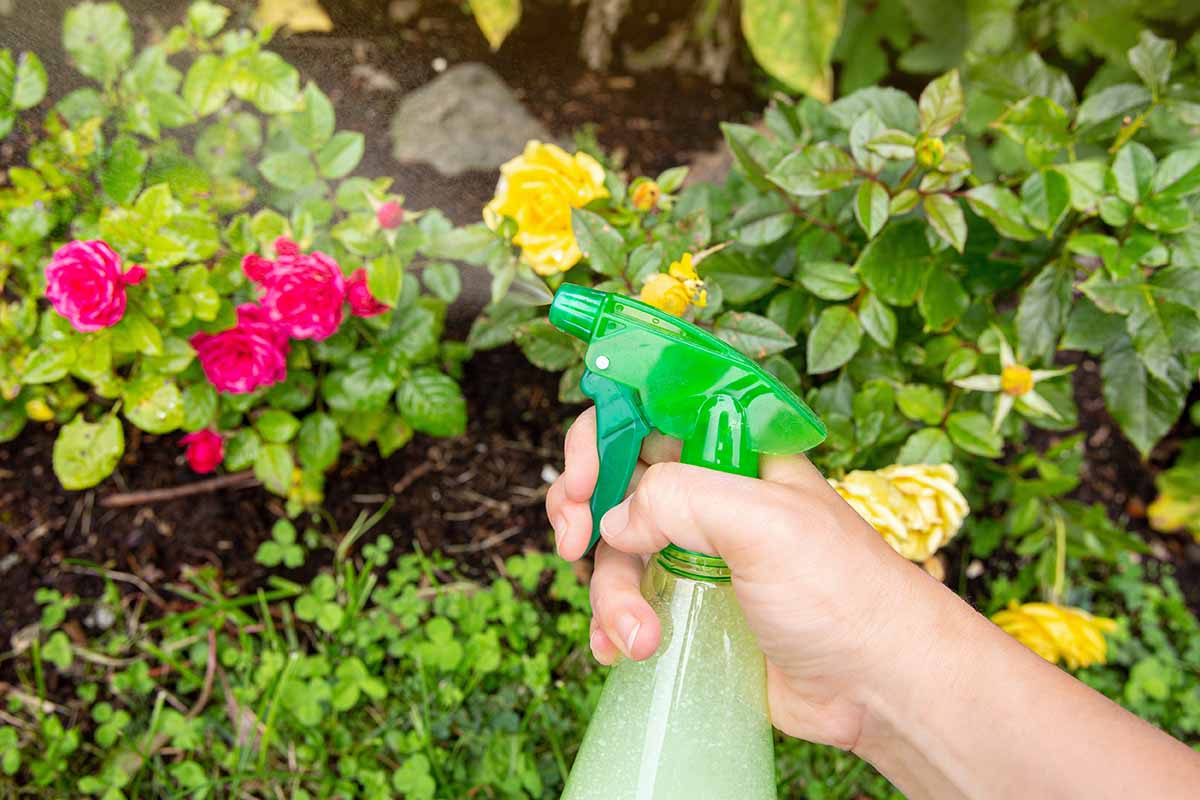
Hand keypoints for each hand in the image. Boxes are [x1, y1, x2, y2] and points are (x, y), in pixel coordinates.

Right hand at [544, 407, 955, 750]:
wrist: (877, 686)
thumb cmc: (844, 593)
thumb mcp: (766, 526)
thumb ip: (683, 499)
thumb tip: (616, 518)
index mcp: (734, 451)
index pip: (651, 409)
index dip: (604, 432)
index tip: (583, 477)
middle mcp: (712, 492)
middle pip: (617, 477)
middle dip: (583, 509)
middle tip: (573, 541)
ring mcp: (697, 549)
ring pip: (614, 547)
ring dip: (609, 591)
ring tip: (638, 635)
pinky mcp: (690, 603)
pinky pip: (627, 598)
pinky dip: (611, 623)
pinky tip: (619, 650)